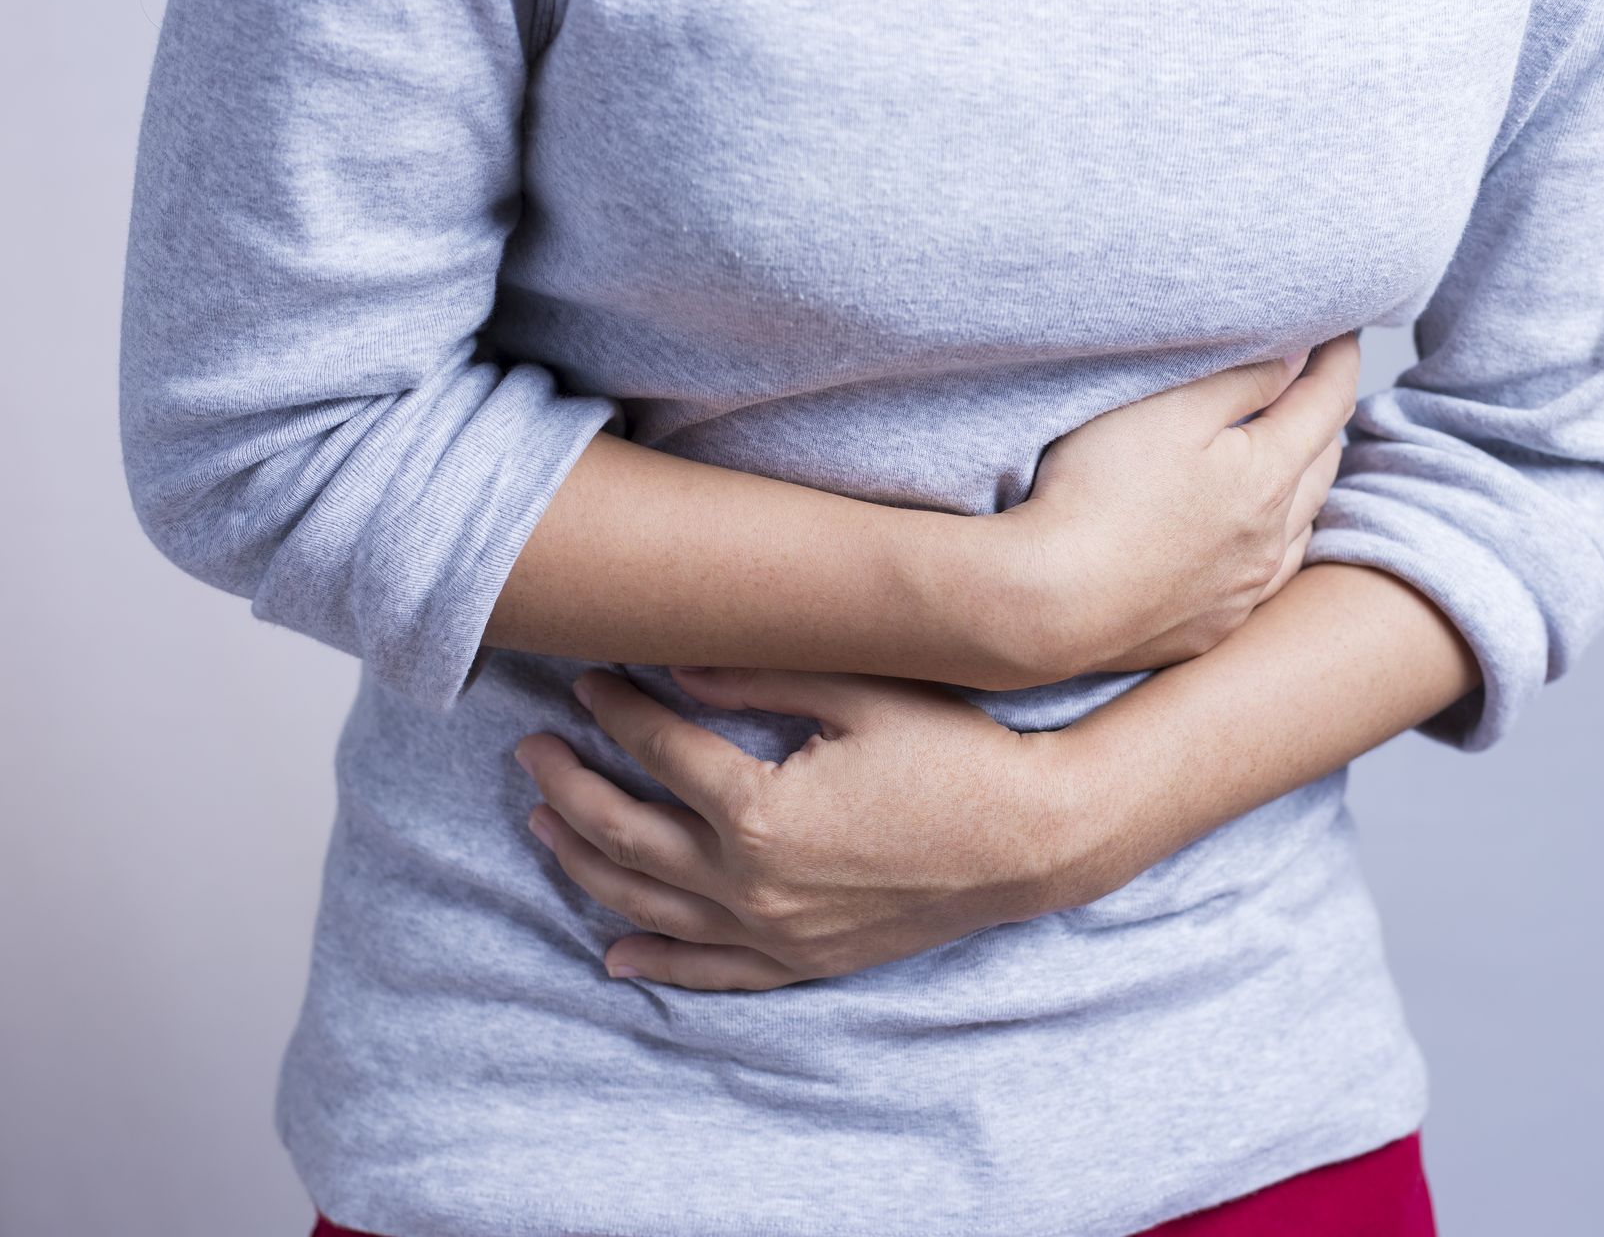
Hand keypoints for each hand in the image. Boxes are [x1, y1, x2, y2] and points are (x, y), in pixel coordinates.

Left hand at [512, 666, 1100, 990]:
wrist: (1034, 839)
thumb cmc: (956, 754)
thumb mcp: (860, 695)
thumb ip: (759, 679)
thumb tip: (674, 668)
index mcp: (758, 811)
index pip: (658, 751)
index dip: (614, 711)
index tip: (587, 681)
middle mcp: (751, 884)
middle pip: (625, 835)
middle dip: (568, 787)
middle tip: (531, 752)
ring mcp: (774, 933)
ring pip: (648, 906)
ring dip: (585, 866)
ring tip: (543, 829)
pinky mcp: (805, 962)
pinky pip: (711, 973)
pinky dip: (657, 962)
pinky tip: (616, 951)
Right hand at [1003, 332, 1355, 678]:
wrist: (1046, 604)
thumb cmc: (1096, 495)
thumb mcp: (1168, 411)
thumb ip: (1241, 378)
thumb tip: (1295, 356)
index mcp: (1266, 477)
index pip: (1327, 402)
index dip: (1338, 358)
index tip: (1340, 331)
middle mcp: (1270, 540)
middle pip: (1322, 468)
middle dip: (1323, 423)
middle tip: (1313, 389)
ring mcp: (1241, 592)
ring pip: (1298, 531)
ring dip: (1301, 492)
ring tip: (1288, 464)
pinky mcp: (1208, 630)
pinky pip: (1261, 582)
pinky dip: (1268, 549)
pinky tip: (1250, 544)